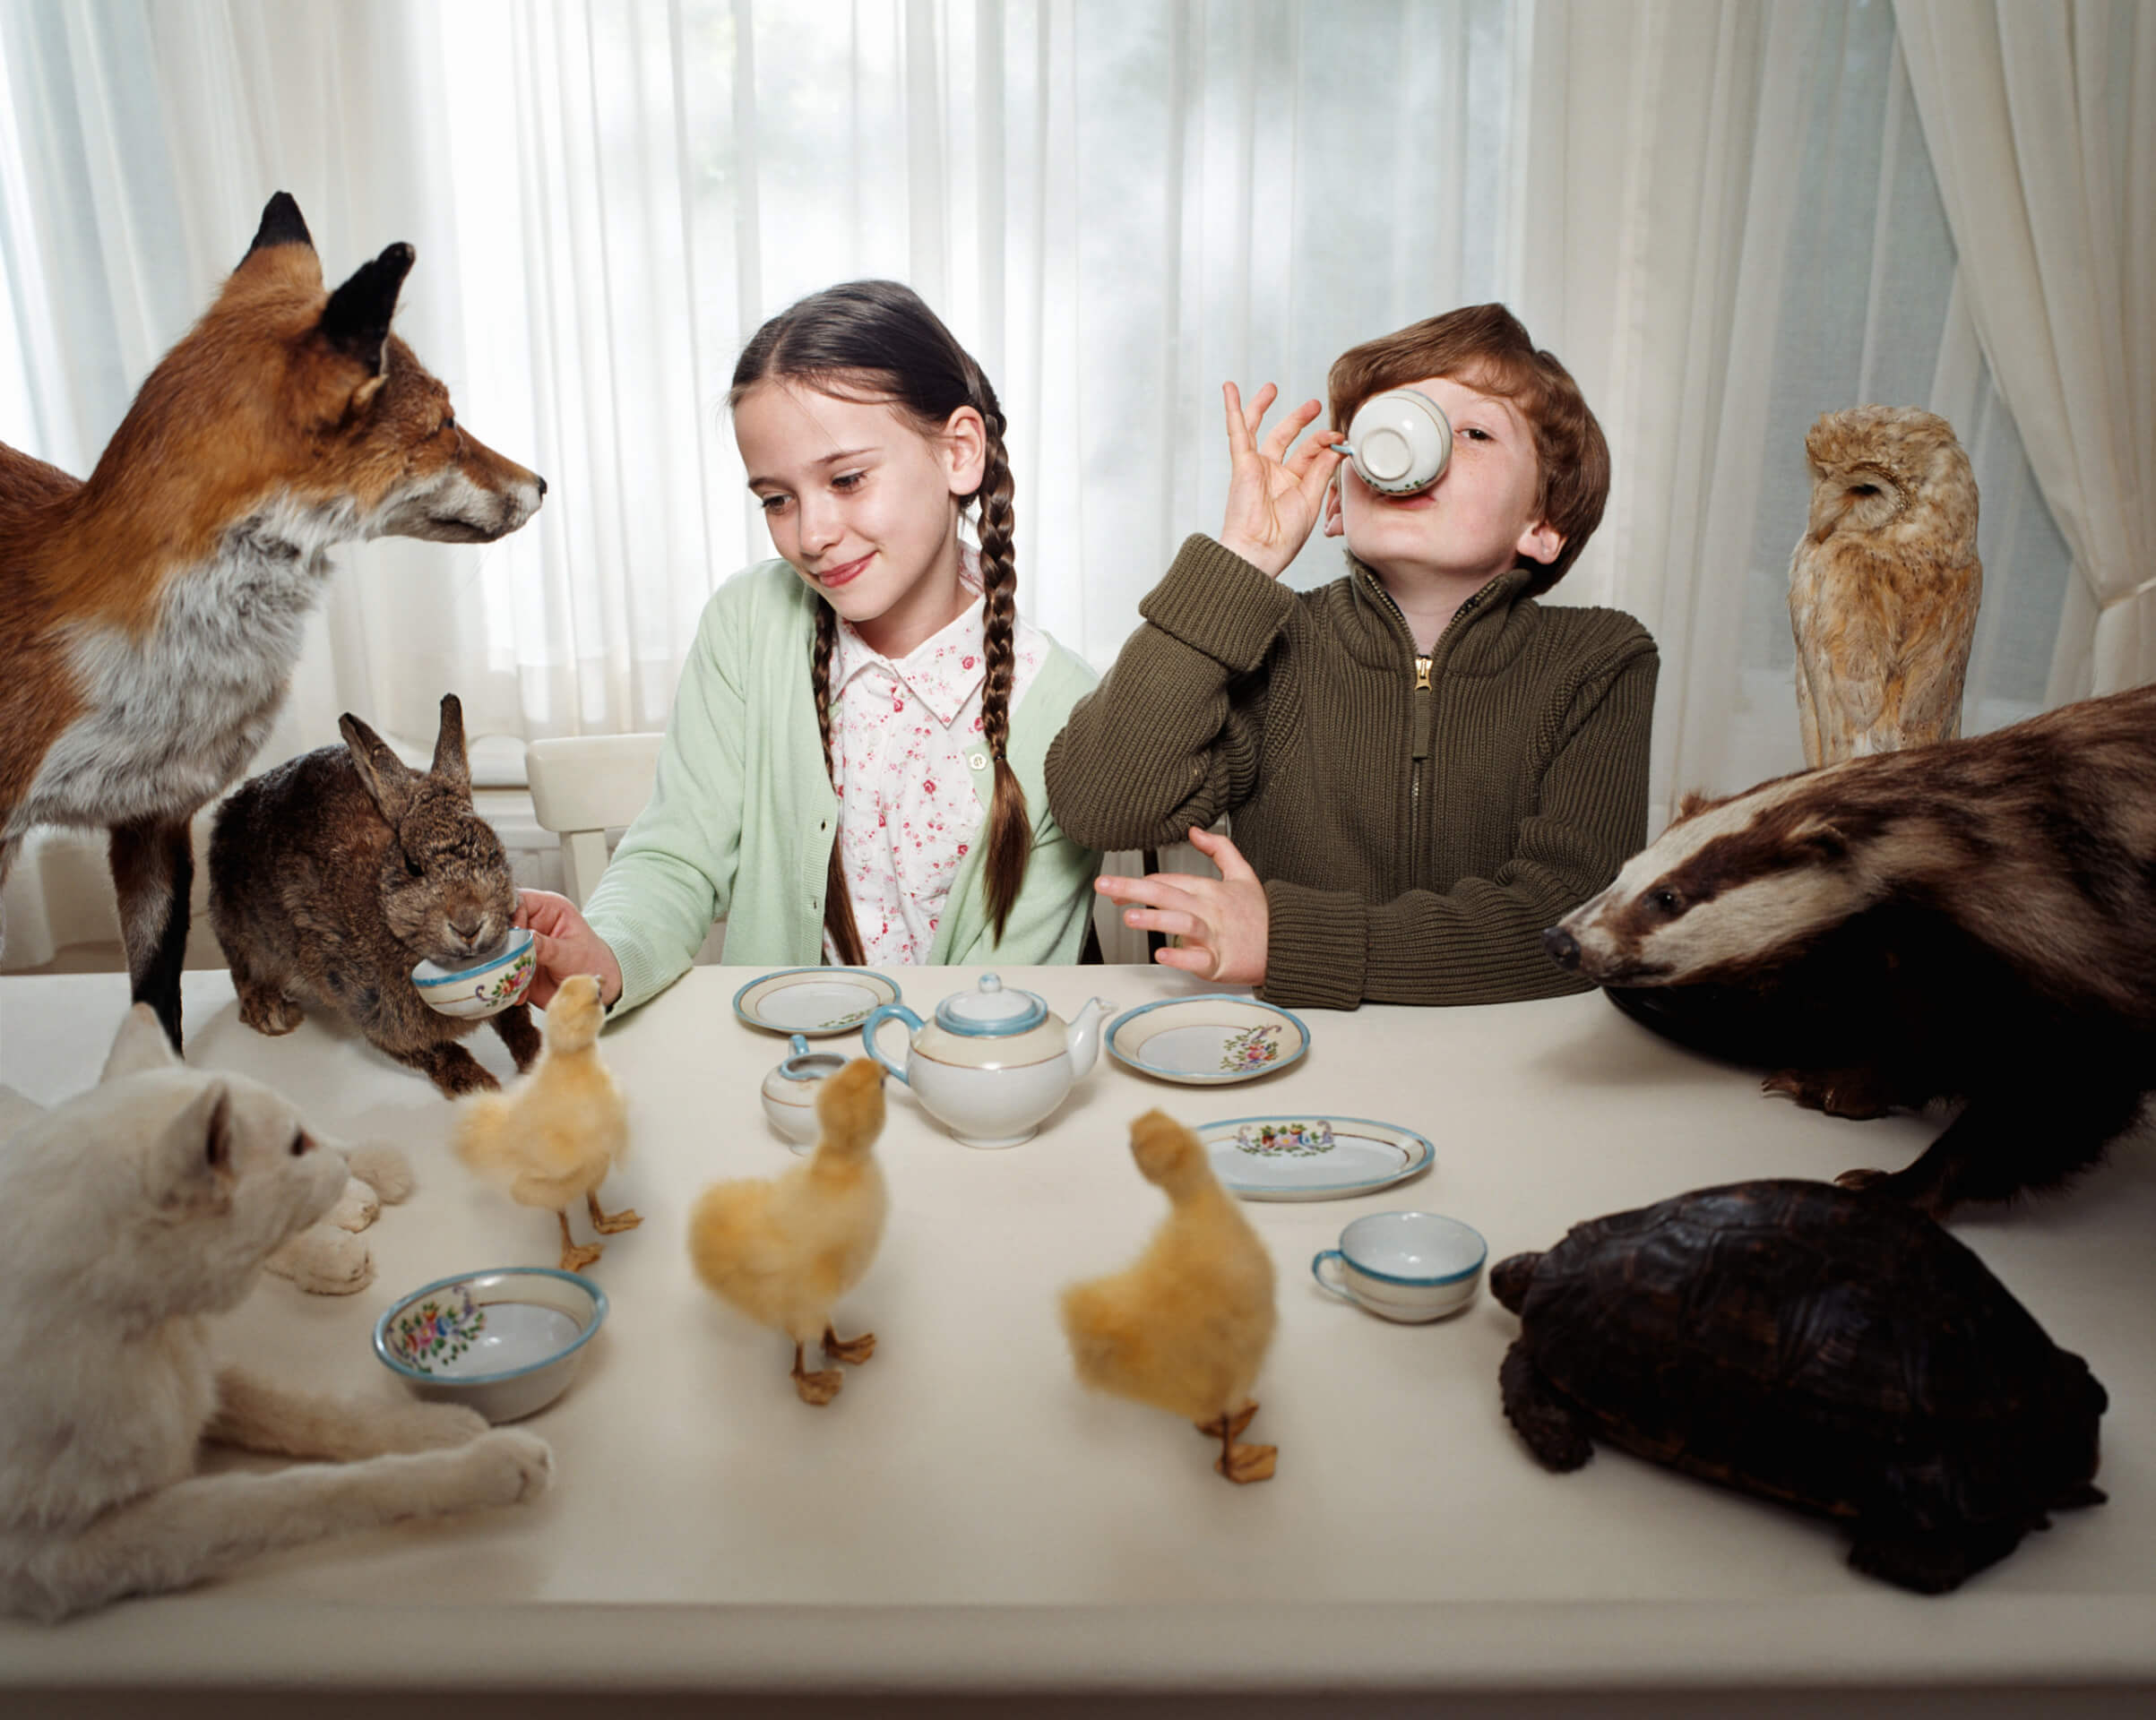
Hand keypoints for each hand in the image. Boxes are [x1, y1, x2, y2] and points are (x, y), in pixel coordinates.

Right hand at [513, 888, 623, 1009]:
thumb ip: (547, 946)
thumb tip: (525, 938)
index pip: (519, 900)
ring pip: (501, 949)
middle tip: (506, 959)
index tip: (511, 934)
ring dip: (504, 966)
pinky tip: (521, 993)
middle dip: (502, 944)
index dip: (510, 914)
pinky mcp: (519, 965)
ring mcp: (523, 945)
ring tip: (515, 980)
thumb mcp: (571, 952)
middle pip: (504, 925)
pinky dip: (510, 984)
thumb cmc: (592, 961)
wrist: (594, 987)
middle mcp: (532, 924)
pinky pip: (505, 971)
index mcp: (548, 908)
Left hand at [1094, 827, 1268, 984]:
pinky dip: (1181, 956)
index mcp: (1210, 889)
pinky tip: (1162, 953)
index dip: (1138, 882)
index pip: (1168, 880)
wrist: (1286, 946)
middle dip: (1132, 889)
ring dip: (1155, 919)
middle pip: (1168, 894)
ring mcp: (1214, 936)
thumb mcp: (1244, 873)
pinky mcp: (1220, 962)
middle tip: (1104, 886)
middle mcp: (1209, 910)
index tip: (1113, 888)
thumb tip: (1195, 830)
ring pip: (1182, 922)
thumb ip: (1219, 848)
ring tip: (1129, 917)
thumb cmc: (1261, 915)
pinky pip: (1199, 959)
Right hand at [1216, 382, 1345, 577]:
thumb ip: (1322, 470)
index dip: (1325, 440)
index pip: (1310, 452)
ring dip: (1263, 407)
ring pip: (1257, 429)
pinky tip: (1229, 390)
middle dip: (1299, 419)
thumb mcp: (1311, 499)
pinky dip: (1233, 409)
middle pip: (1285, 436)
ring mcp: (1256, 467)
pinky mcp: (1242, 464)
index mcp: (1292, 483)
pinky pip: (1237, 431)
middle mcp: (1273, 473)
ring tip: (1272, 387)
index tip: (1338, 436)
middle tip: (1315, 404)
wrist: (1261, 550)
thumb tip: (1335, 445)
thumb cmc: (1284, 536)